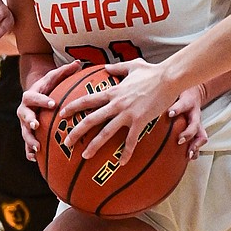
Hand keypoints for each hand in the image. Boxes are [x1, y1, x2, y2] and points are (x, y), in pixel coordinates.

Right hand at [17, 60, 81, 160]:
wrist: (36, 97)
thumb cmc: (49, 86)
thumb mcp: (54, 77)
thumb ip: (65, 71)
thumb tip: (78, 63)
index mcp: (31, 95)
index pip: (33, 97)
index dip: (42, 100)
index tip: (52, 103)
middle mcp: (25, 110)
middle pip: (24, 115)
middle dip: (29, 121)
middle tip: (36, 125)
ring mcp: (24, 123)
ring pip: (24, 132)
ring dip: (29, 140)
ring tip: (37, 148)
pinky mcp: (28, 133)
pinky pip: (26, 144)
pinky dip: (29, 151)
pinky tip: (34, 159)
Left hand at [60, 59, 190, 166]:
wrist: (168, 78)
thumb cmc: (152, 71)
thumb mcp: (132, 66)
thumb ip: (117, 68)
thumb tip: (106, 67)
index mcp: (113, 92)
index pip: (87, 100)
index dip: (73, 108)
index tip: (62, 115)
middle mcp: (116, 104)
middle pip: (90, 119)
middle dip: (76, 131)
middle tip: (65, 142)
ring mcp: (127, 114)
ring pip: (106, 132)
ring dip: (94, 145)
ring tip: (84, 156)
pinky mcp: (140, 121)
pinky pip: (131, 140)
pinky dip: (126, 153)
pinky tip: (122, 163)